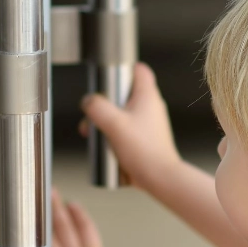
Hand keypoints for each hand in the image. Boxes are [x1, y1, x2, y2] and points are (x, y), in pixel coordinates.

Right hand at [79, 63, 181, 191]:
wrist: (160, 178)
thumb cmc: (144, 151)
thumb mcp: (114, 124)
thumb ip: (97, 107)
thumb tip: (88, 101)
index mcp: (147, 96)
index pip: (139, 70)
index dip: (123, 68)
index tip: (108, 74)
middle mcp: (151, 107)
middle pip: (124, 93)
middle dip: (104, 103)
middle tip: (94, 113)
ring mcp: (149, 124)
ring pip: (122, 113)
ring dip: (105, 121)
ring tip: (94, 134)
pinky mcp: (145, 138)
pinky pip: (125, 130)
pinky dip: (113, 134)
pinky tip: (104, 145)